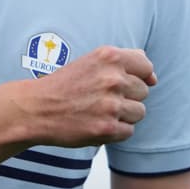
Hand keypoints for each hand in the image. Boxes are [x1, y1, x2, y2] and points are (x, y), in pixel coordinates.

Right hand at [21, 46, 156, 147]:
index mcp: (110, 57)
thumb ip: (126, 63)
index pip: (146, 67)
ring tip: (99, 111)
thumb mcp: (93, 61)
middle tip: (101, 98)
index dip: (138, 77)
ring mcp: (111, 104)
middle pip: (143, 91)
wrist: (36, 109)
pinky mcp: (107, 127)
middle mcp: (113, 78)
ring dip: (123, 115)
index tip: (122, 83)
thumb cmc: (65, 85)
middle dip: (127, 97)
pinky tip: (96, 123)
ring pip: (139, 112)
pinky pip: (129, 131)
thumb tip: (154, 78)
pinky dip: (115, 131)